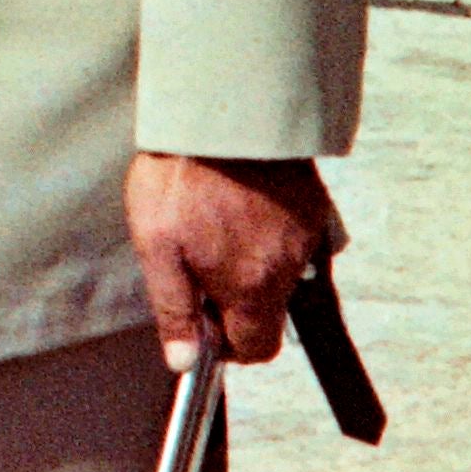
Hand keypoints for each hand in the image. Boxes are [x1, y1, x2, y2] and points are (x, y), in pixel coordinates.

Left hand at [128, 152, 344, 371]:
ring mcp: (307, 235)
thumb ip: (174, 309)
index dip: (228, 342)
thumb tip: (185, 361)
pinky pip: (295, 238)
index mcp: (251, 287)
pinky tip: (242, 202)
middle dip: (238, 301)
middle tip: (202, 261)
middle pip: (270, 312)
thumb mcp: (157, 246)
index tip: (204, 315)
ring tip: (218, 221)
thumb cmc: (179, 177)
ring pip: (281, 274)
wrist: (221, 110)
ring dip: (253, 263)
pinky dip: (271, 232)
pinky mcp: (314, 205)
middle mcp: (289, 268)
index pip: (256, 349)